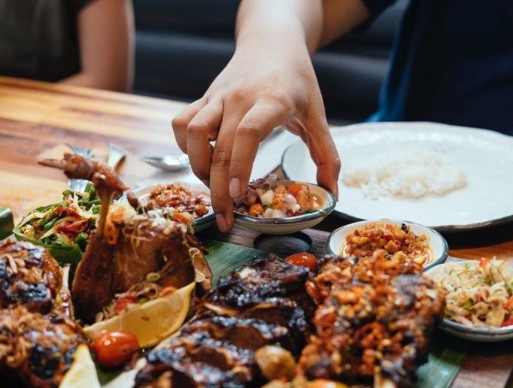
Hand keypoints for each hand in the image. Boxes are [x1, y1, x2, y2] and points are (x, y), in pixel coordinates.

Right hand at [172, 38, 339, 232]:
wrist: (272, 42)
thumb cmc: (297, 81)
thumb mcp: (318, 115)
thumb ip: (328, 156)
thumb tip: (331, 195)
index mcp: (272, 100)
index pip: (248, 132)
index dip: (239, 165)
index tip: (238, 195)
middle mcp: (239, 97)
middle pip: (219, 146)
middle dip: (217, 189)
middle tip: (225, 218)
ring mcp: (217, 96)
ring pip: (192, 133)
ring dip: (198, 167)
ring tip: (214, 186)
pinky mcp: (203, 97)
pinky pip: (181, 122)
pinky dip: (184, 146)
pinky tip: (201, 159)